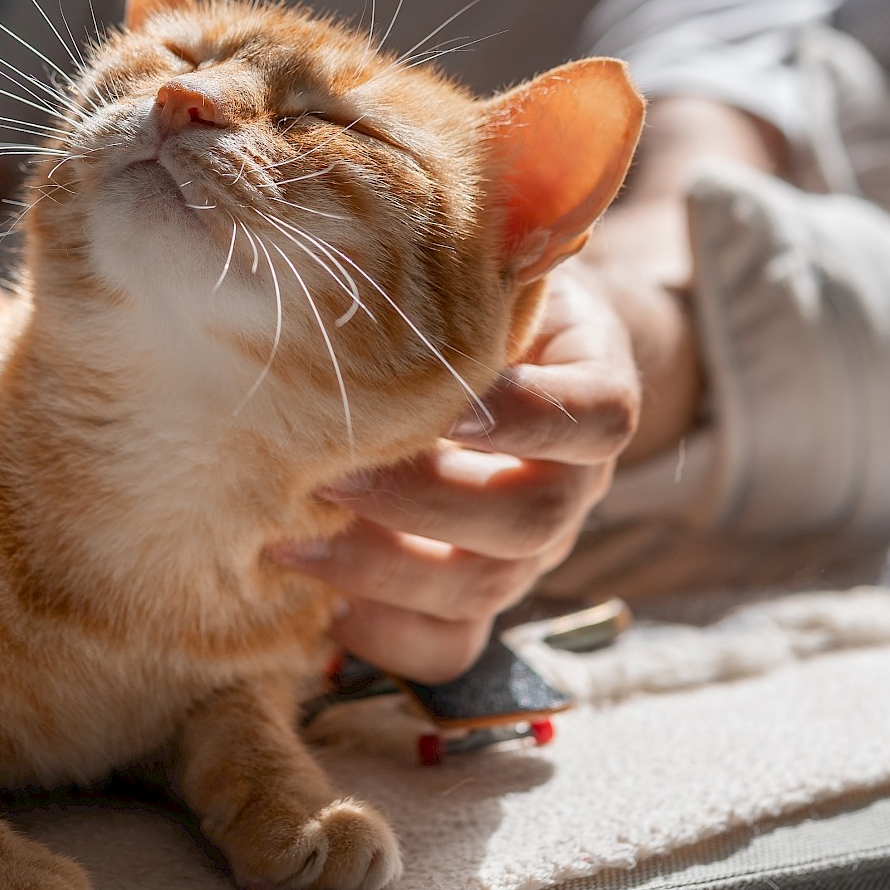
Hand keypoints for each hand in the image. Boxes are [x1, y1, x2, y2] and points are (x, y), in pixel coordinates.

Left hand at [269, 266, 639, 681]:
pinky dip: (386, 636)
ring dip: (382, 569)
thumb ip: (464, 270)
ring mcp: (527, 552)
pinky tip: (320, 604)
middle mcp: (571, 484)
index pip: (600, 417)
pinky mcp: (476, 596)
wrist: (490, 355)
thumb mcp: (486, 266)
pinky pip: (449, 648)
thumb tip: (361, 241)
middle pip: (530, 519)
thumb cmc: (474, 298)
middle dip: (424, 503)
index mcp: (593, 393)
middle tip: (331, 474)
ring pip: (483, 590)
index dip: (531, 417)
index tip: (455, 403)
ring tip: (289, 538)